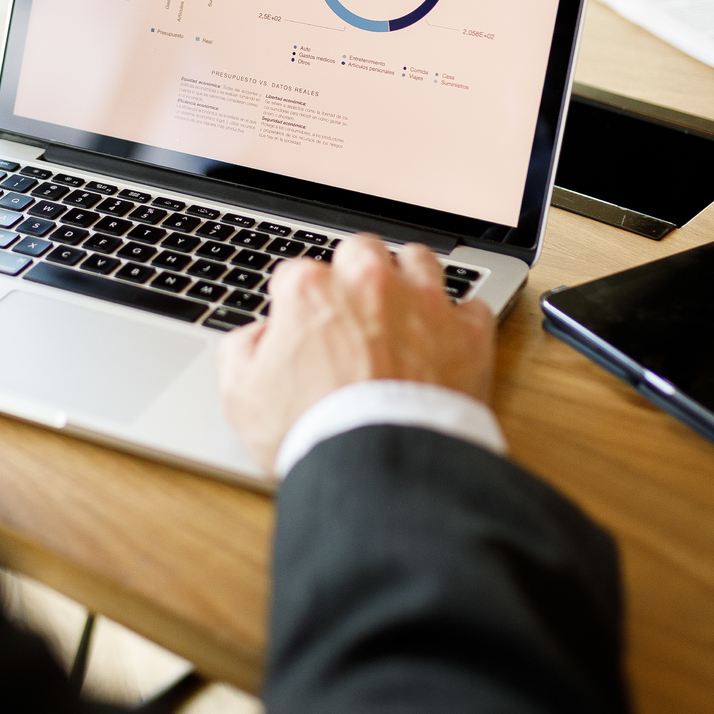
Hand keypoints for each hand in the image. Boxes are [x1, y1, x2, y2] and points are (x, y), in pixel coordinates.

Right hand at [218, 234, 495, 471]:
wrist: (381, 464)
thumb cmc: (314, 431)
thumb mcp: (242, 398)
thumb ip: (241, 352)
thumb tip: (256, 338)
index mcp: (311, 292)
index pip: (296, 273)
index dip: (294, 299)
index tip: (299, 321)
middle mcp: (369, 284)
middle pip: (360, 249)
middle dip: (354, 270)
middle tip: (351, 303)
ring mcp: (423, 304)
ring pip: (420, 261)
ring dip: (409, 277)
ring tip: (403, 302)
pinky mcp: (467, 334)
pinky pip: (472, 307)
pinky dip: (460, 320)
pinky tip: (450, 336)